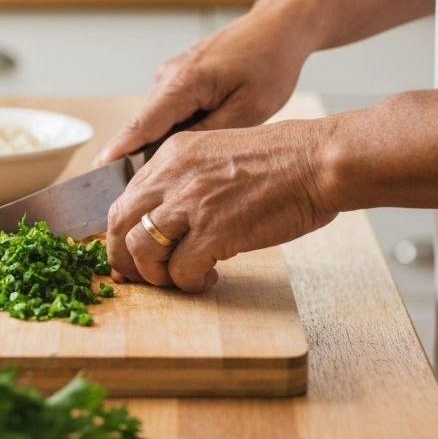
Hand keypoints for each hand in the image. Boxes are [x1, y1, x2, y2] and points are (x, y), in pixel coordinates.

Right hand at [95, 0, 314, 164]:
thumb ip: (208, 134)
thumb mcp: (249, 109)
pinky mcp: (178, 77)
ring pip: (157, 121)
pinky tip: (198, 143)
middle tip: (149, 193)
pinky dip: (175, 129)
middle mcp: (168, 77)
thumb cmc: (269, 64)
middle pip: (144, 127)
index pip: (141, 124)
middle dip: (140, 158)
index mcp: (183, 83)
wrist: (276, 27)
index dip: (119, 151)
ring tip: (186, 169)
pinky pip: (168, 111)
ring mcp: (170, 75)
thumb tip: (174, 158)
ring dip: (164, 144)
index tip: (99, 173)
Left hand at [106, 120, 336, 292]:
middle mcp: (173, 175)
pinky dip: (189, 283)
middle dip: (124, 257)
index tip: (131, 252)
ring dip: (156, 274)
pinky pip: (180, 270)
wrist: (318, 161)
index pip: (125, 196)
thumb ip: (186, 180)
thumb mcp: (217, 155)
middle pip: (119, 223)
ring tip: (181, 277)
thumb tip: (166, 219)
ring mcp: (191, 203)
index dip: (122, 231)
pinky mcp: (214, 231)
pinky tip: (209, 278)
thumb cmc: (281, 162)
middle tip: (142, 276)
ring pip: (141, 248)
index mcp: (172, 155)